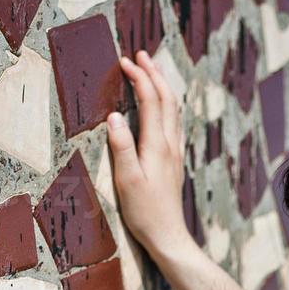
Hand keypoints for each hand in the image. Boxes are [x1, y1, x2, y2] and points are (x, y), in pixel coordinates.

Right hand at [107, 51, 196, 260]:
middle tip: (141, 55)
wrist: (168, 235)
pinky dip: (165, 104)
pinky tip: (160, 106)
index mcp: (157, 146)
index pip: (151, 101)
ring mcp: (174, 152)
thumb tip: (113, 116)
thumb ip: (122, 147)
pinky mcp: (174, 161)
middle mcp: (170, 145)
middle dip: (154, 74)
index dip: (139, 78)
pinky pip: (172, 123)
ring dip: (162, 86)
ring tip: (151, 70)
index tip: (125, 61)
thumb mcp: (127, 180)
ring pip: (173, 110)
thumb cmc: (145, 212)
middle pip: (167, 100)